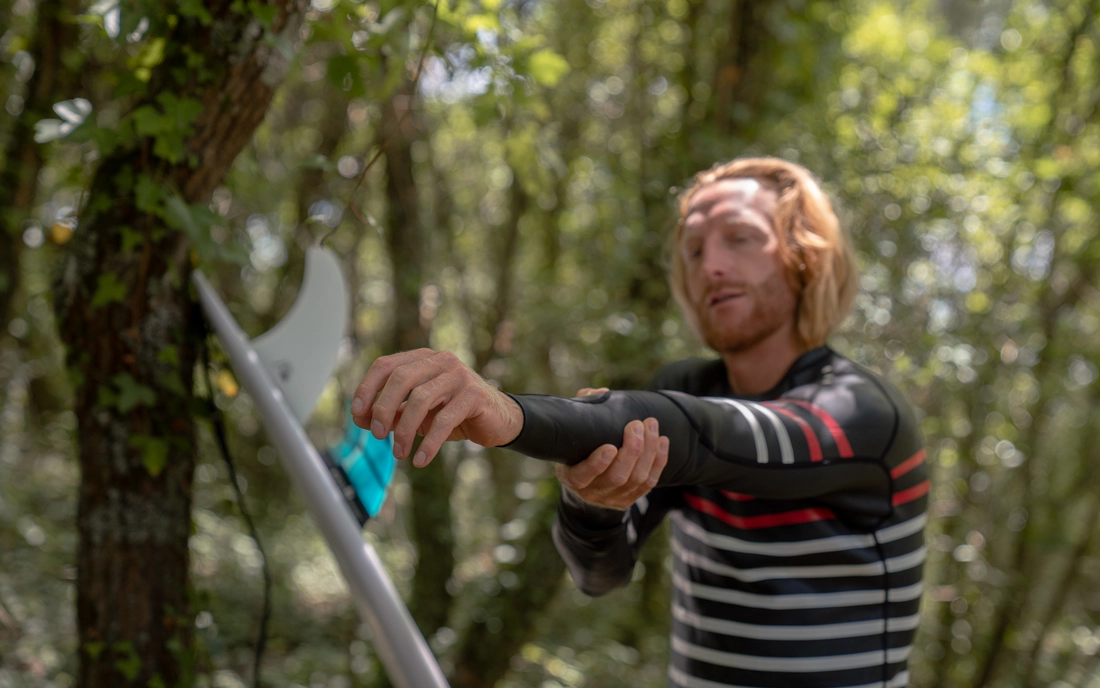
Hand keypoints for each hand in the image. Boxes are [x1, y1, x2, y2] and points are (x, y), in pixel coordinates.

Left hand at [350, 348, 523, 467]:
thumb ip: (392, 413)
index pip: (385, 365)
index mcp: (422, 359)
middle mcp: (440, 361)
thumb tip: (360, 418)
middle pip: (400, 378)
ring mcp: (459, 375)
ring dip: (405, 429)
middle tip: (378, 435)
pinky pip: (445, 419)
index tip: (357, 413)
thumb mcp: (418, 414)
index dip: (367, 388)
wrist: (497, 421)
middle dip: (383, 408)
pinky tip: (420, 460)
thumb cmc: (453, 414)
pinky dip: (430, 443)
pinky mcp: (474, 395)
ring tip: (400, 452)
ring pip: (421, 398)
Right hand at [556, 414, 668, 510]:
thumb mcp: (573, 432)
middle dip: (631, 450)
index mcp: (572, 478)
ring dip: (648, 451)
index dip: (597, 464)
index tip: (610, 446)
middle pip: (617, 476)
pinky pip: (649, 483)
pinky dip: (659, 461)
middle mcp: (592, 492)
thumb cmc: (578, 447)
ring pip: (637, 478)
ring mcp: (612, 498)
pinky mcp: (630, 498)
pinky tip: (662, 440)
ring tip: (651, 425)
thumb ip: (582, 409)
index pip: (583, 476)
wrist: (586, 478)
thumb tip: (600, 392)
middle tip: (636, 425)